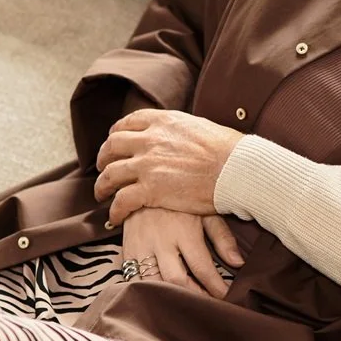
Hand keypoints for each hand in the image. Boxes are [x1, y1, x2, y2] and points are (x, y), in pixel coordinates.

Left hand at [94, 109, 243, 225]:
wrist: (238, 169)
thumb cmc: (230, 150)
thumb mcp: (201, 127)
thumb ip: (181, 130)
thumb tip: (181, 135)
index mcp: (164, 122)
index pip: (129, 122)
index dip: (116, 133)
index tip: (115, 142)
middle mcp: (150, 140)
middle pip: (112, 146)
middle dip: (103, 158)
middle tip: (103, 168)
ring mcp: (147, 165)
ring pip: (110, 175)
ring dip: (102, 186)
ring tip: (102, 194)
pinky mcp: (150, 191)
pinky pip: (121, 201)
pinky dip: (115, 211)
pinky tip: (116, 217)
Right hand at [121, 208, 244, 297]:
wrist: (146, 182)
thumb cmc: (182, 199)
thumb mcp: (206, 211)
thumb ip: (222, 237)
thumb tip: (239, 263)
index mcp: (185, 231)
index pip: (202, 268)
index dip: (215, 287)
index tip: (226, 297)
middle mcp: (162, 241)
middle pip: (176, 281)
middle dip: (194, 298)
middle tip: (207, 305)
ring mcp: (142, 246)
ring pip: (153, 283)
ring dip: (170, 297)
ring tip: (186, 304)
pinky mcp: (127, 250)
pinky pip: (134, 278)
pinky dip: (147, 291)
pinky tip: (161, 295)